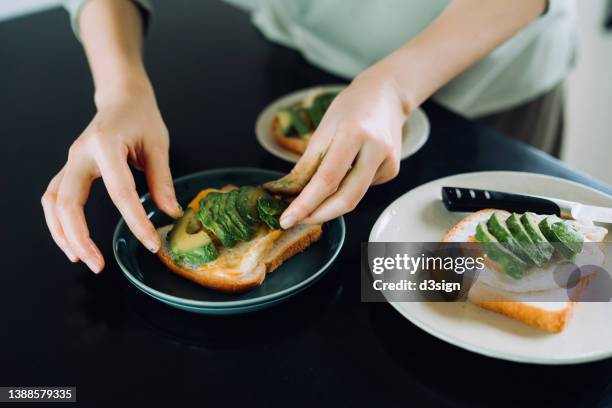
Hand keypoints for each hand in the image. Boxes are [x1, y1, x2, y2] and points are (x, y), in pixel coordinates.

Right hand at [41, 83, 181, 272]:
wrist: (122, 98)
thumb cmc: (141, 117)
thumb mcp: (158, 145)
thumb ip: (162, 180)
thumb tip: (170, 212)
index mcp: (106, 145)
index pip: (120, 192)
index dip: (136, 221)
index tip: (151, 242)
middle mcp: (80, 154)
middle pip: (68, 202)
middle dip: (80, 237)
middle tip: (99, 264)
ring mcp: (71, 162)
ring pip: (53, 203)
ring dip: (62, 234)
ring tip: (82, 259)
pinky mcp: (70, 169)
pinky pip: (55, 199)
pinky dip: (59, 223)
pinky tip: (74, 242)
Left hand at [279, 70, 407, 228]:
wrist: (386, 94)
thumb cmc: (351, 108)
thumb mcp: (323, 129)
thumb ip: (308, 163)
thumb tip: (291, 194)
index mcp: (354, 134)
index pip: (326, 180)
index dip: (305, 204)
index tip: (286, 219)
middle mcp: (376, 150)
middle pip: (346, 199)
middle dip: (318, 215)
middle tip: (297, 219)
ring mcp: (388, 162)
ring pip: (354, 197)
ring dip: (330, 204)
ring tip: (313, 199)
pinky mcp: (393, 170)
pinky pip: (363, 188)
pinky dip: (347, 187)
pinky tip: (348, 170)